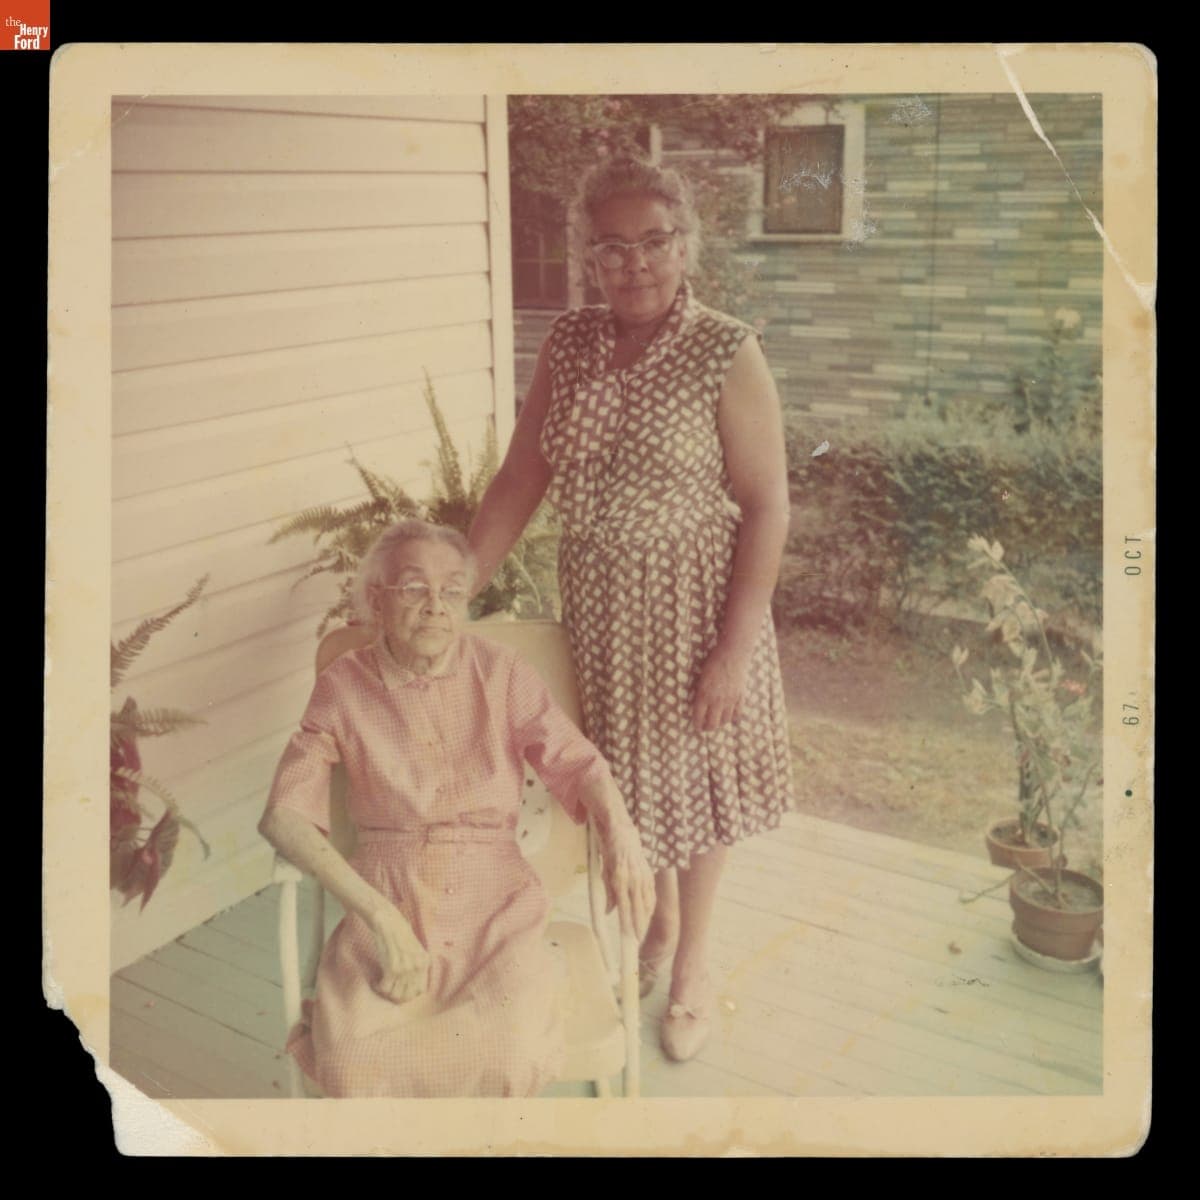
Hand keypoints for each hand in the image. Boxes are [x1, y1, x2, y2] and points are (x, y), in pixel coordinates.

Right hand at [365, 905, 429, 1003]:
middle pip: (408, 995)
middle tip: (389, 990)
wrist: (389, 922)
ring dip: (386, 993)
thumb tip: (412, 985)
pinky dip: (379, 987)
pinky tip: (376, 982)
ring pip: (395, 994)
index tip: (401, 992)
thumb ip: (417, 966)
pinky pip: (385, 988)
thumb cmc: (400, 935)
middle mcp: (417, 968)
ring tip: (381, 985)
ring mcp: (405, 969)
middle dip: (397, 996)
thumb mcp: (416, 950)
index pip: (421, 990)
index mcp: (425, 963)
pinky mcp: (392, 968)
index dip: (409, 995)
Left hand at [601, 826, 655, 940]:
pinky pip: (651, 895)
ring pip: (647, 903)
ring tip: (642, 933)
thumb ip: (608, 893)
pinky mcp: (649, 874)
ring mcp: (644, 876)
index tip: (627, 937)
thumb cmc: (609, 853)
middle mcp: (634, 878)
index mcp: (620, 878)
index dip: (627, 924)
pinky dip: (650, 907)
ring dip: (645, 919)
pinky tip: (647, 916)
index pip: (624, 907)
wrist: (623, 834)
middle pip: (638, 908)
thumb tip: (608, 912)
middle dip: (639, 926)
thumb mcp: (603, 872)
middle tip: (637, 942)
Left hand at [692, 644, 749, 731]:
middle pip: (712, 724)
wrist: (733, 653)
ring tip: (717, 722)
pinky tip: (730, 716)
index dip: (697, 724)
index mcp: (703, 695)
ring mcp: (730, 700)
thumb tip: (697, 703)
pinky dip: (733, 717)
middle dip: (707, 728)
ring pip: (725, 721)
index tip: (696, 726)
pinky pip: (737, 714)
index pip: (698, 717)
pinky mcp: (740, 697)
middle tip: (705, 728)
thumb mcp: (702, 676)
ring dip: (720, 723)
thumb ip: (700, 691)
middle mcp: (716, 700)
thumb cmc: (714, 661)